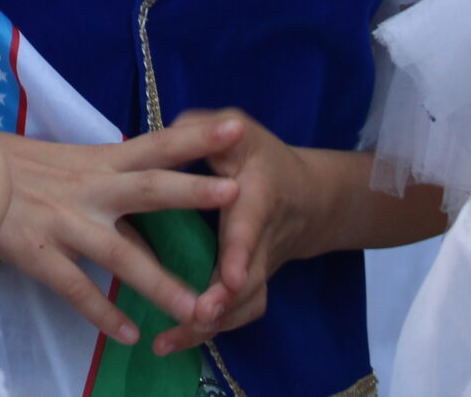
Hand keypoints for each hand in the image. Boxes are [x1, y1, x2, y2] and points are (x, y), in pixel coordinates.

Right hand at [0, 119, 244, 346]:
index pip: (154, 145)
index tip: (235, 130)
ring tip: (198, 309)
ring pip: (121, 256)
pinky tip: (130, 333)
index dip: (194, 139)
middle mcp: (88, 188)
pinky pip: (77, 289)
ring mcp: (65, 222)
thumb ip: (108, 186)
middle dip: (191, 192)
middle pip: (148, 189)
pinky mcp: (39, 253)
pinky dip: (104, 313)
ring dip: (161, 283)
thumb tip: (146, 213)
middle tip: (237, 192)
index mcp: (98, 161)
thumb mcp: (68, 165)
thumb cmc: (15, 165)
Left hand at [152, 113, 445, 354]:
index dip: (240, 250)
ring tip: (170, 341)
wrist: (307, 198)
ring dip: (212, 326)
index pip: (251, 223)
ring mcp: (259, 266)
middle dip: (226, 300)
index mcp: (258, 195)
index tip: (229, 277)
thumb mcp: (238, 129)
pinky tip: (170, 343)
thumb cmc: (260, 157)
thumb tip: (163, 137)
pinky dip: (207, 333)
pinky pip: (237, 315)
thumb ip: (202, 128)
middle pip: (251, 277)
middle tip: (198, 316)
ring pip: (244, 303)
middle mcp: (263, 238)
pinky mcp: (251, 285)